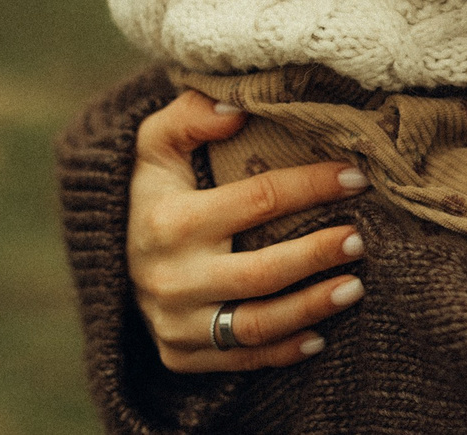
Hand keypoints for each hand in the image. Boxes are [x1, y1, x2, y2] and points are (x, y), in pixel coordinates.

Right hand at [128, 88, 371, 372]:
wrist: (106, 252)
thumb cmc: (148, 188)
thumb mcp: (155, 143)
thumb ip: (189, 115)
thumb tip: (236, 106)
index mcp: (170, 221)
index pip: (257, 200)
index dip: (311, 186)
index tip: (356, 176)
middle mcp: (171, 278)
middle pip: (261, 273)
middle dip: (317, 256)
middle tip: (360, 239)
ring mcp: (175, 323)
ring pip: (254, 325)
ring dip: (311, 308)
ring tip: (355, 288)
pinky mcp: (180, 354)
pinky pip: (239, 360)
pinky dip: (282, 352)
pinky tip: (320, 336)